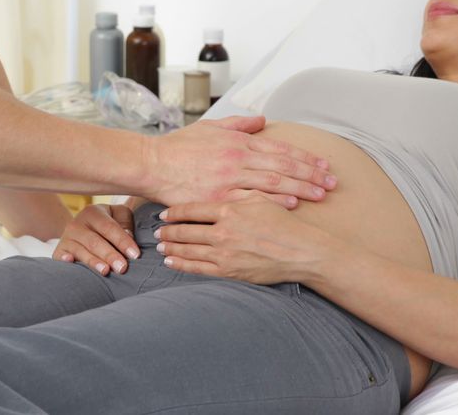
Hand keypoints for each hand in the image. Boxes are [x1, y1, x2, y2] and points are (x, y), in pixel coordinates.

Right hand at [53, 204, 140, 275]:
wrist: (82, 229)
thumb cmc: (107, 224)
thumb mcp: (119, 216)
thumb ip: (125, 223)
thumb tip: (128, 237)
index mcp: (93, 212)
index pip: (110, 228)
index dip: (123, 241)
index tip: (135, 255)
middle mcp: (77, 224)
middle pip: (95, 241)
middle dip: (109, 255)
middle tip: (122, 267)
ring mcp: (66, 238)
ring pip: (80, 251)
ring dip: (93, 261)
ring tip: (106, 271)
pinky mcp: (59, 252)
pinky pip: (61, 257)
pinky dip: (65, 261)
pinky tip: (71, 262)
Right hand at [142, 116, 336, 207]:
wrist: (151, 163)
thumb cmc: (179, 147)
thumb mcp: (210, 128)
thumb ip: (238, 124)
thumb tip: (262, 120)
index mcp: (238, 142)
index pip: (280, 149)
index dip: (305, 157)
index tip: (324, 164)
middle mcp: (237, 158)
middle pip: (283, 166)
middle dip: (311, 174)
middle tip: (332, 182)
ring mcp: (228, 178)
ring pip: (272, 182)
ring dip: (300, 188)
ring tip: (320, 195)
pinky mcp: (218, 197)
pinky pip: (251, 199)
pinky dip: (273, 201)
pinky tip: (291, 204)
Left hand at [154, 197, 333, 284]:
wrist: (301, 251)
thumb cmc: (283, 223)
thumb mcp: (260, 199)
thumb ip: (238, 192)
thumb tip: (222, 185)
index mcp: (229, 210)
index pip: (193, 210)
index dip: (176, 212)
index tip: (165, 213)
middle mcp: (223, 231)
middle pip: (186, 230)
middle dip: (168, 231)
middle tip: (156, 230)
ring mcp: (224, 253)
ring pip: (188, 250)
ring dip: (171, 247)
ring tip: (160, 245)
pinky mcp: (229, 271)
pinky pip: (198, 268)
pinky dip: (181, 264)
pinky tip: (171, 262)